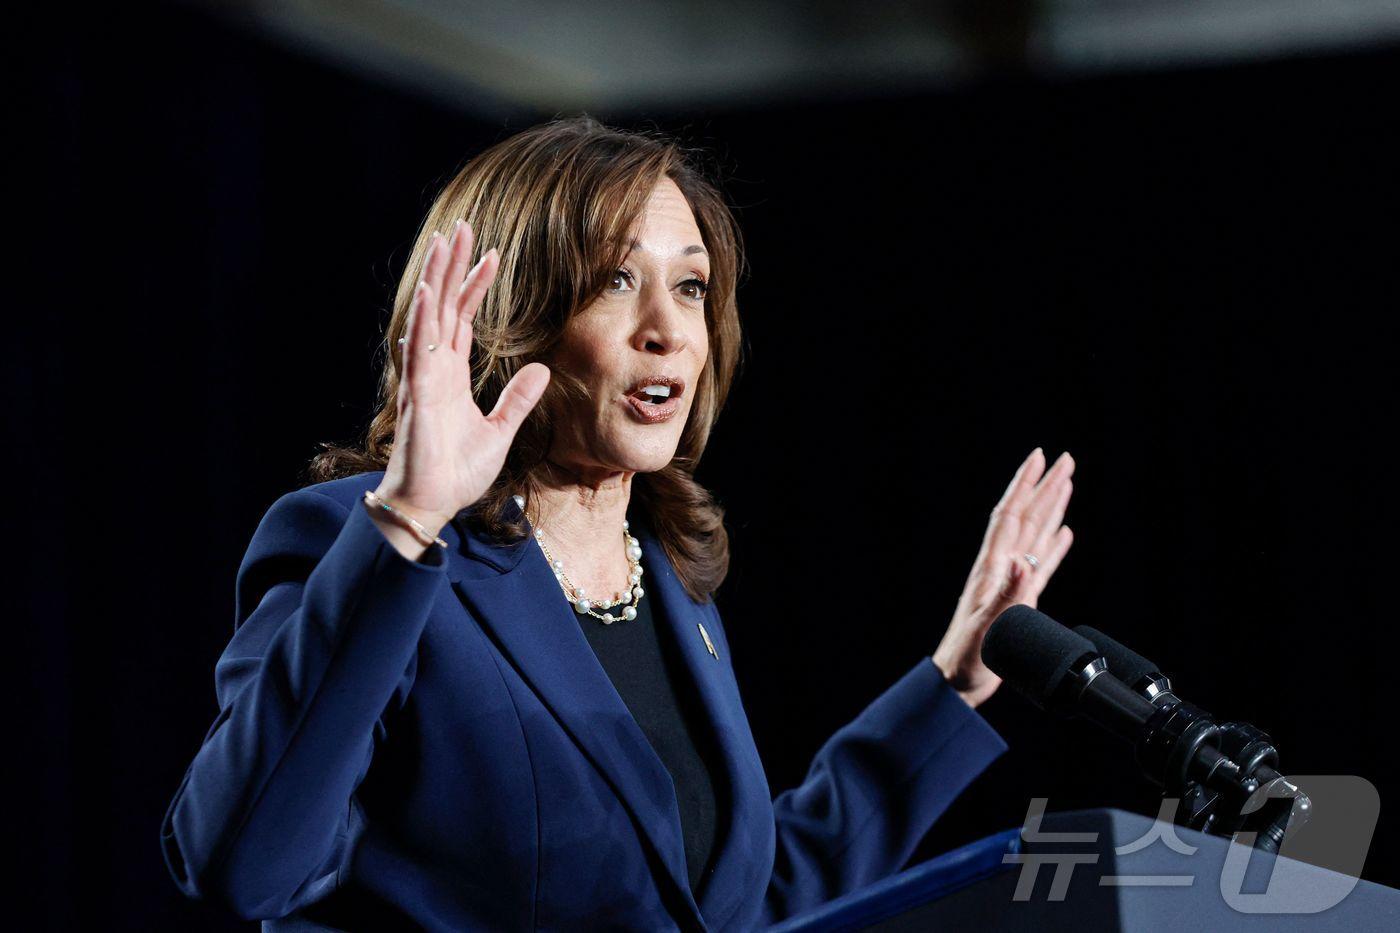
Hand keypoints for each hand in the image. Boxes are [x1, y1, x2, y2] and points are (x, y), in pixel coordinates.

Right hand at [374, 220, 550, 532]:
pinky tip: (430, 294)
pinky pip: (419, 352)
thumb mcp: (499, 431)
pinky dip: (424, 322)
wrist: (432, 502)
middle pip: (444, 305)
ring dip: (436, 280)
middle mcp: (434, 368)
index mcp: (450, 374)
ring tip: (442, 242)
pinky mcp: (418, 395)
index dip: (475, 285)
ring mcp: (423, 378)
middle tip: (462, 227)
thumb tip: (541, 369)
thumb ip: (517, 400)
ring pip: (429, 317)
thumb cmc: (457, 471)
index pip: (463, 318)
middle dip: (453, 266)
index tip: (492, 254)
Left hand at [932, 448, 1075, 707]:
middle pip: (1027, 517)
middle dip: (1045, 486)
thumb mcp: (986, 626)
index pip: (1011, 515)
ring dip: (1052, 508)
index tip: (1040, 458)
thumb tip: (1020, 563)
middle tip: (1065, 459)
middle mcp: (1002, 568)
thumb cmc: (967, 656)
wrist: (959, 679)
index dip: (1024, 485)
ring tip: (1067, 483)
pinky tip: (1065, 533)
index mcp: (992, 568)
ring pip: (1037, 535)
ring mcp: (1011, 581)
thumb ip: (1006, 595)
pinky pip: (1043, 564)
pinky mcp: (1021, 599)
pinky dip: (1055, 546)